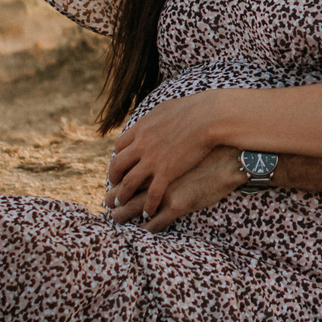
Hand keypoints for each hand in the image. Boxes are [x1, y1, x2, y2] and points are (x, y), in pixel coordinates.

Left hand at [108, 90, 228, 214]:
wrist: (208, 117)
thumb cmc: (194, 109)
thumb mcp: (166, 109)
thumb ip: (155, 118)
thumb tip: (154, 119)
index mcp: (141, 129)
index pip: (120, 146)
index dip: (118, 158)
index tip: (120, 166)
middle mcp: (141, 145)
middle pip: (118, 165)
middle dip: (114, 178)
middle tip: (115, 187)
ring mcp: (152, 160)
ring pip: (129, 183)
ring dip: (123, 195)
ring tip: (121, 205)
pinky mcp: (167, 172)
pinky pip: (152, 194)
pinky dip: (148, 205)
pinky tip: (148, 213)